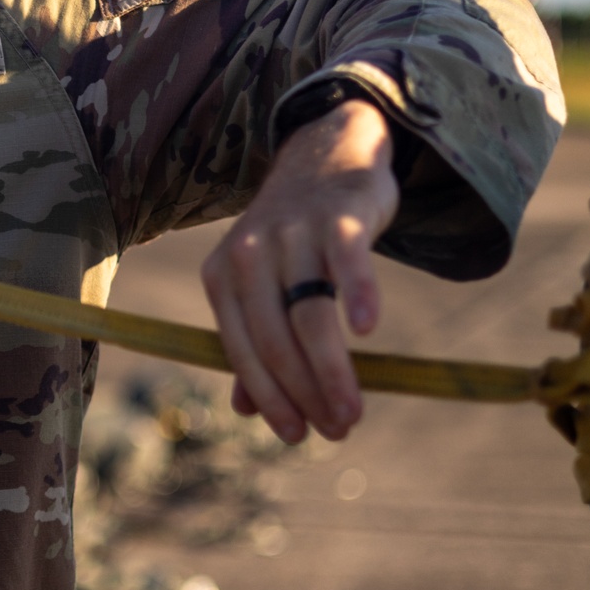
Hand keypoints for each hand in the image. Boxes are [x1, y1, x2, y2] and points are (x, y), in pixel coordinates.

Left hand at [201, 99, 399, 443]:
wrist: (324, 154)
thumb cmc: (292, 236)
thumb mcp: (260, 283)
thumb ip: (253, 342)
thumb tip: (245, 411)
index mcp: (221, 277)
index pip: (241, 350)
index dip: (269, 398)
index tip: (296, 436)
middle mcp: (249, 254)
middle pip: (276, 340)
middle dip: (306, 394)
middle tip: (338, 430)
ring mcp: (292, 234)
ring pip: (310, 315)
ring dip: (332, 370)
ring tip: (354, 410)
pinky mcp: (337, 216)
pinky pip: (346, 261)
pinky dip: (358, 294)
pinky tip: (367, 330)